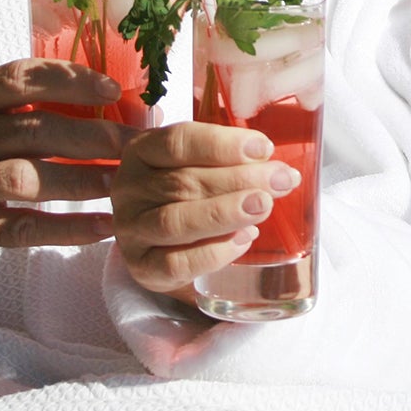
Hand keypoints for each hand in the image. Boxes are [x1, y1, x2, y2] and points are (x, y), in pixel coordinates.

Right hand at [0, 58, 137, 331]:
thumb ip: (38, 105)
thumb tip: (118, 99)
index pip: (21, 79)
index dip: (69, 81)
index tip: (113, 89)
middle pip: (34, 131)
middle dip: (92, 137)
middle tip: (134, 144)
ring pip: (27, 179)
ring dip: (81, 180)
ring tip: (122, 182)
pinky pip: (24, 229)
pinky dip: (69, 228)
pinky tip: (104, 225)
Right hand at [111, 121, 300, 302]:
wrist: (164, 243)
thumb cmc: (188, 193)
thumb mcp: (199, 165)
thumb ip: (229, 159)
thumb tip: (277, 166)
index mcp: (142, 151)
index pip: (179, 141)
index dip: (223, 144)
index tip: (264, 149)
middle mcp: (129, 188)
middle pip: (185, 181)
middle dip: (239, 179)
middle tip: (280, 180)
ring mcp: (130, 230)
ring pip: (177, 220)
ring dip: (226, 212)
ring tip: (263, 205)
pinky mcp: (141, 268)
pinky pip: (176, 263)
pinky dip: (214, 251)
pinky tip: (244, 239)